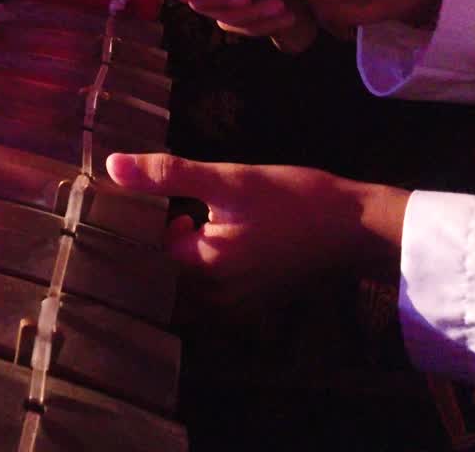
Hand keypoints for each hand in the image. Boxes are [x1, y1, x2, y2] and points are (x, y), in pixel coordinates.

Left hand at [106, 153, 407, 303]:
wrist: (361, 229)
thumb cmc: (297, 200)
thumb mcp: (229, 180)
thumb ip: (168, 175)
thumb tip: (112, 166)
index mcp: (202, 270)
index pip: (140, 259)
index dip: (129, 231)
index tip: (124, 205)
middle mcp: (212, 301)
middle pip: (156, 282)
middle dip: (144, 250)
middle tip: (135, 211)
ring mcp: (233, 308)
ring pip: (180, 290)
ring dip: (170, 259)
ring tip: (165, 218)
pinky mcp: (249, 305)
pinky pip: (205, 294)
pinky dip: (195, 268)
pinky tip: (200, 231)